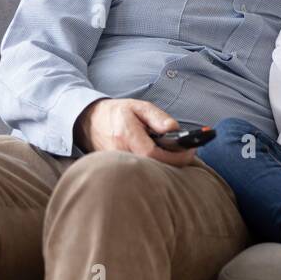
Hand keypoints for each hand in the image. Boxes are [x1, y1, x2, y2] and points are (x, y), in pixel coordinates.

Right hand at [74, 98, 195, 167]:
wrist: (90, 121)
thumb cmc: (116, 112)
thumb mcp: (139, 107)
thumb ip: (158, 117)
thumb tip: (174, 129)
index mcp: (126, 135)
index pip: (154, 154)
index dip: (176, 156)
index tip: (190, 151)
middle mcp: (119, 153)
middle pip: (153, 167)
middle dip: (174, 162)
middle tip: (186, 152)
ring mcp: (116, 164)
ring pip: (148, 172)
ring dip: (165, 165)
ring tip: (173, 153)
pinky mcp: (117, 170)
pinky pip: (140, 173)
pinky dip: (154, 167)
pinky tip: (159, 157)